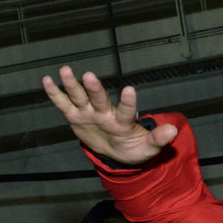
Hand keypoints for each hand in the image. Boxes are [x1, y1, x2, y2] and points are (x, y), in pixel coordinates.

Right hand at [42, 66, 179, 164]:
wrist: (117, 151)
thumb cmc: (134, 147)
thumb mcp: (148, 147)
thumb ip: (158, 139)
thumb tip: (174, 130)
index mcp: (123, 122)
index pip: (127, 111)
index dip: (128, 102)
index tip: (130, 89)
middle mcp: (106, 113)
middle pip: (100, 99)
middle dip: (95, 89)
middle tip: (90, 76)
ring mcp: (90, 113)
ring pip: (80, 97)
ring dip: (73, 85)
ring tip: (66, 71)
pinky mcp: (76, 117)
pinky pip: (64, 105)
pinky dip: (56, 93)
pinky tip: (47, 80)